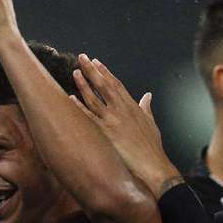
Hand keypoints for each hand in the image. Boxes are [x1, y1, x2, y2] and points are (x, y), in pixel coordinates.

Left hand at [72, 55, 183, 197]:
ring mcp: (113, 120)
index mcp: (132, 106)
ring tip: (74, 72)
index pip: (116, 84)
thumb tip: (148, 96)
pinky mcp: (106, 133)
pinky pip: (89, 117)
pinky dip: (79, 107)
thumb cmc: (152, 147)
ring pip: (95, 98)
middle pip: (104, 85)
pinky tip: (70, 98)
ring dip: (84, 84)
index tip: (96, 62)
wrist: (153, 165)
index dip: (105, 72)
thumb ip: (146, 107)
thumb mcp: (151, 123)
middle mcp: (121, 110)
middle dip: (92, 70)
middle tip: (81, 58)